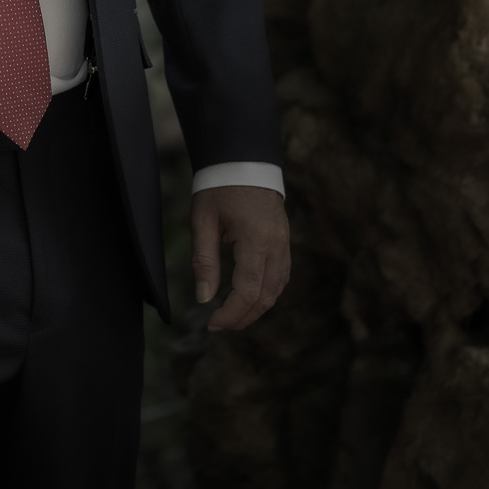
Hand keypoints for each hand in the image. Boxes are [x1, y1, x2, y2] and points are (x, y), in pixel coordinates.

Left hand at [191, 185, 289, 332]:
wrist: (245, 162)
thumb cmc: (219, 189)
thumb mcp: (203, 221)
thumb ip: (204, 260)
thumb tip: (204, 299)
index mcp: (255, 238)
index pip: (248, 290)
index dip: (231, 313)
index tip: (211, 324)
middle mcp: (276, 245)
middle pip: (266, 296)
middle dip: (243, 317)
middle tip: (219, 326)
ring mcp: (285, 244)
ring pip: (277, 290)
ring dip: (256, 309)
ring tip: (231, 317)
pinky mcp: (285, 243)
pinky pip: (281, 278)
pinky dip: (266, 294)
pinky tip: (248, 299)